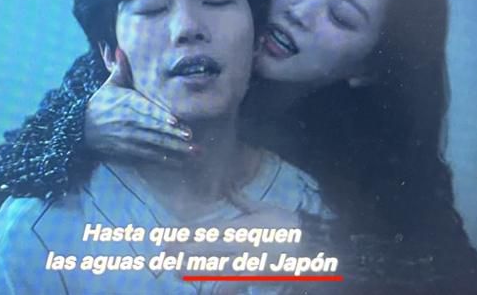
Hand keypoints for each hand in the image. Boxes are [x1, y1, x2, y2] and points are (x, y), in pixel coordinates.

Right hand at [84, 46, 194, 164]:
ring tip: (193, 151)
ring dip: (174, 149)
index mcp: (127, 103)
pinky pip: (147, 156)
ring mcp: (128, 138)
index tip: (175, 121)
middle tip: (192, 138)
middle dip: (174, 135)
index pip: (146, 110)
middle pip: (154, 129)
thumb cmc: (101, 103)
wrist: (80, 128)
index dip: (161, 116)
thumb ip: (120, 68)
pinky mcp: (127, 150)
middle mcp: (129, 122)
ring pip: (154, 144)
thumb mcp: (110, 84)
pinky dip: (162, 159)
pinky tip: (177, 161)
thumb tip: (120, 48)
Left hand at [169, 191, 304, 293]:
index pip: (208, 230)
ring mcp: (246, 264)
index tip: (170, 233)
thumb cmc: (288, 224)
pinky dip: (220, 288)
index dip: (187, 233)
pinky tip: (208, 289)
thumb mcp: (265, 209)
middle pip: (205, 250)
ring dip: (193, 270)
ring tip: (174, 270)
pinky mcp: (254, 278)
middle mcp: (240, 245)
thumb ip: (244, 202)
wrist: (312, 247)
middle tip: (164, 253)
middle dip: (183, 251)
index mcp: (242, 226)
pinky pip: (233, 285)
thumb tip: (230, 191)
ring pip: (213, 268)